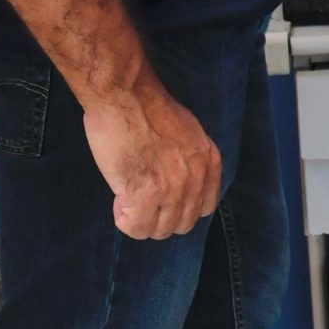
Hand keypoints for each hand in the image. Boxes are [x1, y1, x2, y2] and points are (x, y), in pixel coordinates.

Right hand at [85, 84, 221, 238]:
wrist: (127, 98)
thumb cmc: (148, 108)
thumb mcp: (188, 132)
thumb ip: (189, 159)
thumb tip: (176, 178)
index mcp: (209, 161)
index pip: (204, 207)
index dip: (179, 207)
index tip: (160, 197)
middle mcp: (197, 178)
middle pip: (182, 224)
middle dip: (159, 217)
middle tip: (138, 198)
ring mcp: (173, 189)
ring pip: (160, 230)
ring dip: (140, 219)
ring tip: (126, 195)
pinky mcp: (145, 194)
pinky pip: (137, 227)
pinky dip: (125, 221)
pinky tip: (118, 200)